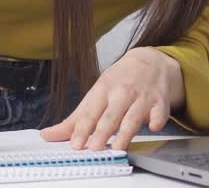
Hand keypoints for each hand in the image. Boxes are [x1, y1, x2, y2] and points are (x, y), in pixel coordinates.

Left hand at [39, 47, 184, 150]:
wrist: (150, 61)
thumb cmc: (119, 81)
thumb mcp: (96, 94)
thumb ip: (74, 119)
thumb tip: (48, 135)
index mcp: (102, 90)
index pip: (90, 112)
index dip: (82, 128)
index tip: (76, 143)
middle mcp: (121, 93)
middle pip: (111, 115)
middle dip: (102, 131)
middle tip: (94, 148)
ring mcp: (141, 97)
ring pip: (133, 117)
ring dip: (126, 132)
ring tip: (119, 148)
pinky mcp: (160, 103)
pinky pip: (159, 112)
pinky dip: (157, 119)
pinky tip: (154, 126)